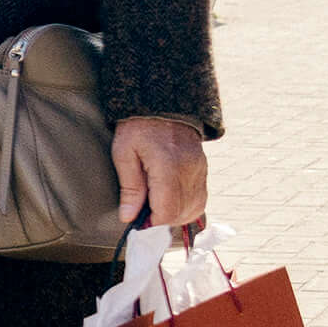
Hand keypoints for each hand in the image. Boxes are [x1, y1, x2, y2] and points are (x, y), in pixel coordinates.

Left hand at [113, 114, 208, 237]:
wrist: (163, 103)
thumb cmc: (138, 126)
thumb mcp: (124, 153)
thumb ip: (130, 187)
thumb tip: (129, 217)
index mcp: (168, 166)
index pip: (167, 210)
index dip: (152, 223)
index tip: (137, 221)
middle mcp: (190, 170)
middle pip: (182, 213)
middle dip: (161, 220)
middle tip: (143, 214)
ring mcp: (200, 170)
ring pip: (194, 209)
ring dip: (174, 214)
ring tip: (155, 205)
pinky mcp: (203, 169)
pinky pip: (200, 198)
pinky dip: (186, 206)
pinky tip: (169, 200)